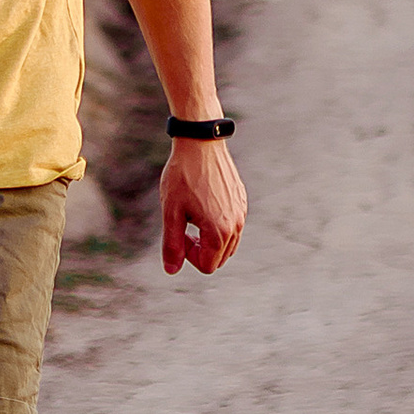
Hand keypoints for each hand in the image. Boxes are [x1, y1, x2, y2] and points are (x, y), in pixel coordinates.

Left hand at [161, 135, 245, 276]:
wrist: (201, 143)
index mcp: (219, 231)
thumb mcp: (171, 212)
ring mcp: (242, 212)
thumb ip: (172, 245)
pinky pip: (233, 226)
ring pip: (228, 244)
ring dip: (209, 239)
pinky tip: (203, 204)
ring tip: (193, 216)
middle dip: (200, 251)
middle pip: (219, 258)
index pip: (207, 266)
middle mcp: (236, 225)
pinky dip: (218, 226)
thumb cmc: (183, 176)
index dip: (189, 257)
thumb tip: (171, 270)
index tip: (178, 234)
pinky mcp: (242, 201)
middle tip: (183, 226)